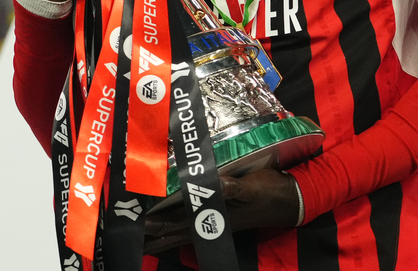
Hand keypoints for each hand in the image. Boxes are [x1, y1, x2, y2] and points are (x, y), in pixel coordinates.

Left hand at [144, 169, 299, 254]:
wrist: (289, 200)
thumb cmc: (270, 191)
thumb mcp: (254, 186)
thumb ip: (235, 186)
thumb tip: (214, 183)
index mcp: (217, 215)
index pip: (184, 221)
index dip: (163, 223)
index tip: (142, 224)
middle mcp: (214, 221)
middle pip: (179, 232)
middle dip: (158, 236)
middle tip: (135, 240)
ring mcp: (218, 221)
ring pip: (185, 232)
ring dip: (166, 237)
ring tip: (147, 242)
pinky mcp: (223, 217)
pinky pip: (194, 226)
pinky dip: (180, 229)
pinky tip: (174, 231)